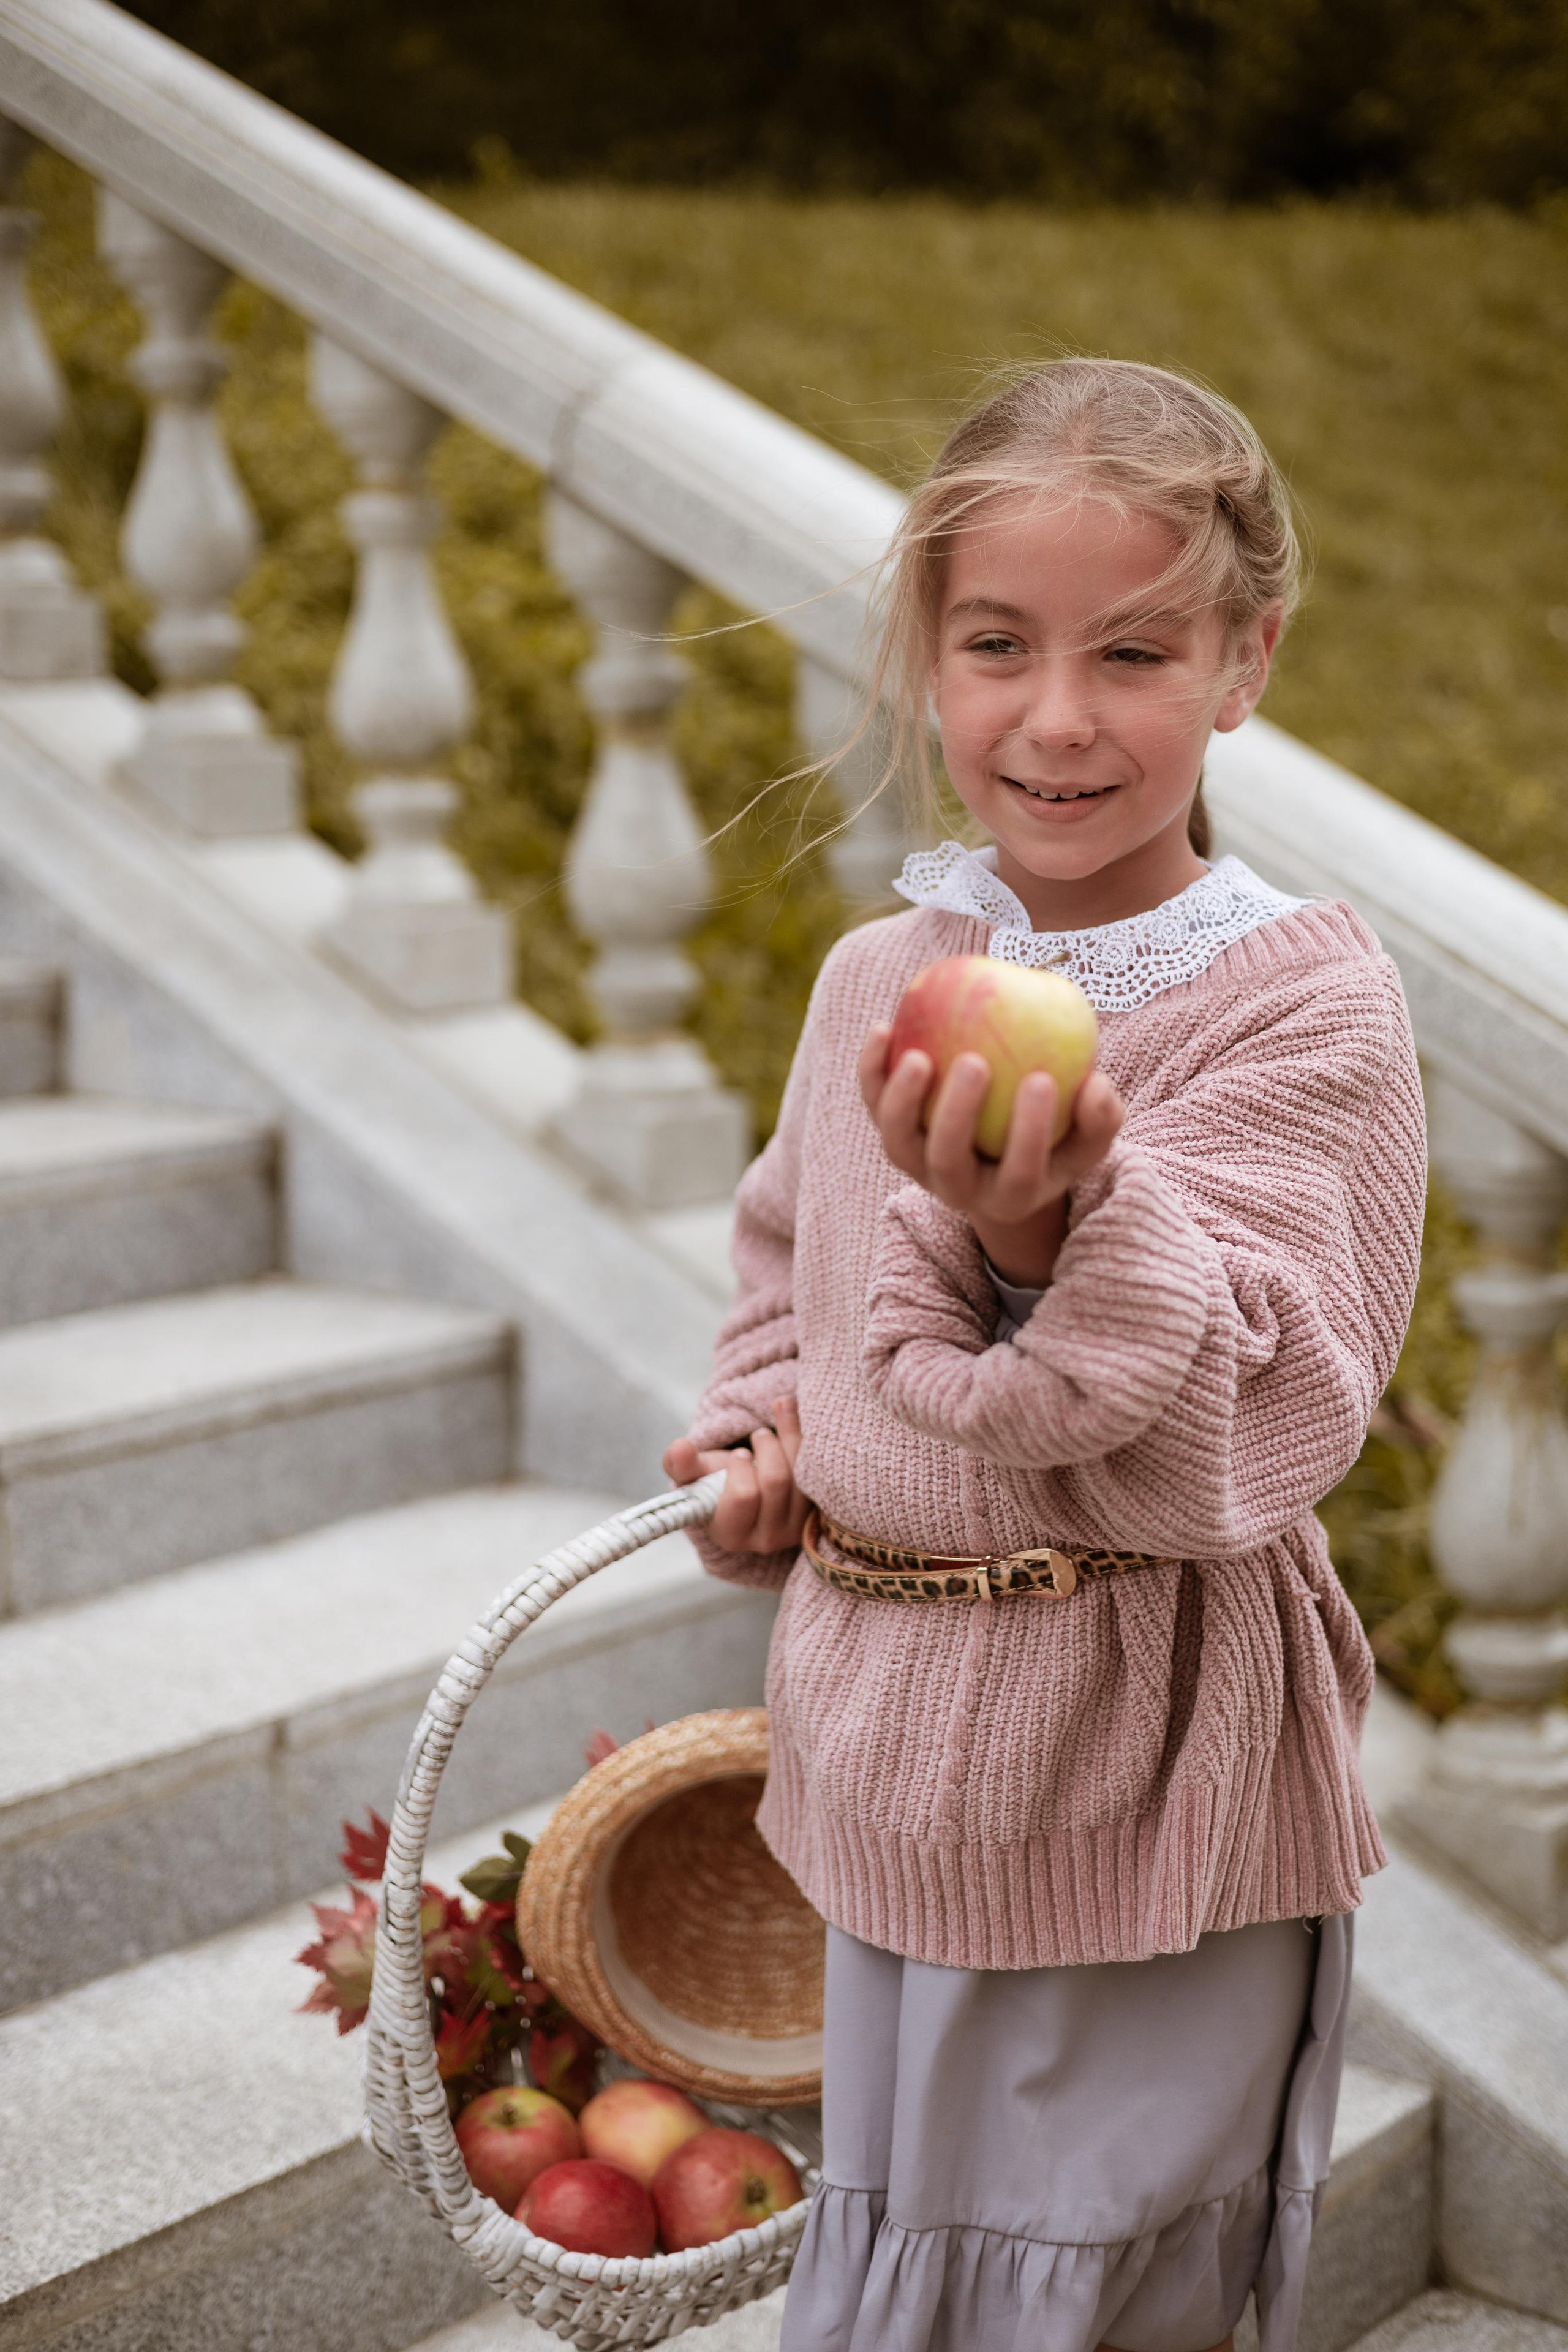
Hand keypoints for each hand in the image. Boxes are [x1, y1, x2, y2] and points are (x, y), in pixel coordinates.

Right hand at [662, 1394, 809, 1553]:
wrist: (746, 1490)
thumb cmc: (714, 1484)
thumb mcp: (692, 1475)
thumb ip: (680, 1463)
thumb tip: (680, 1447)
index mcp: (732, 1534)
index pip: (744, 1496)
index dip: (741, 1467)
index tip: (739, 1453)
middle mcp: (767, 1539)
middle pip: (776, 1481)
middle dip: (767, 1447)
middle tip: (759, 1435)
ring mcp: (795, 1528)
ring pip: (802, 1473)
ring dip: (788, 1438)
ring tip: (772, 1431)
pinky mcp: (816, 1513)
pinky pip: (819, 1472)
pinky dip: (806, 1438)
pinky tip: (790, 1412)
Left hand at [858, 1023, 1124, 1286]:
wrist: (1000, 1160)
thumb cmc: (1056, 1140)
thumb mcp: (1088, 1138)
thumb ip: (1101, 1117)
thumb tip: (1096, 1085)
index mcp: (1012, 1197)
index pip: (1021, 1172)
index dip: (1030, 1132)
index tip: (1043, 1079)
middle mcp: (958, 1190)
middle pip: (948, 1161)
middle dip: (957, 1116)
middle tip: (976, 1062)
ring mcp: (919, 1167)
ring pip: (899, 1144)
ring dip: (901, 1101)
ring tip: (918, 1055)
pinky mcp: (894, 1138)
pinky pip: (875, 1106)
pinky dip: (872, 1071)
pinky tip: (882, 1028)